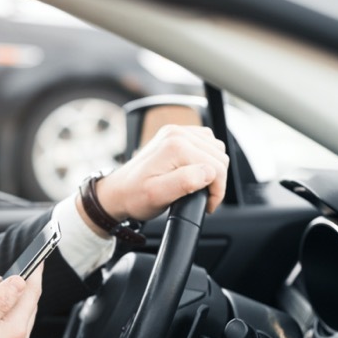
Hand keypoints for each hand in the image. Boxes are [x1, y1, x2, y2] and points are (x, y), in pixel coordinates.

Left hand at [85, 124, 227, 226]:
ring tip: (200, 186)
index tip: (207, 205)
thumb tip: (208, 172)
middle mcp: (177, 133)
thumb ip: (185, 182)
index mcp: (175, 146)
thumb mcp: (158, 195)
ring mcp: (176, 132)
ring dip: (213, 168)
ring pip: (215, 148)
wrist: (119, 192)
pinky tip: (196, 173)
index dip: (217, 190)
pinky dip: (207, 159)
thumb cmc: (135, 196)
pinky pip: (205, 143)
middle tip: (204, 198)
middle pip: (219, 155)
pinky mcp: (176, 135)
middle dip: (217, 180)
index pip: (216, 166)